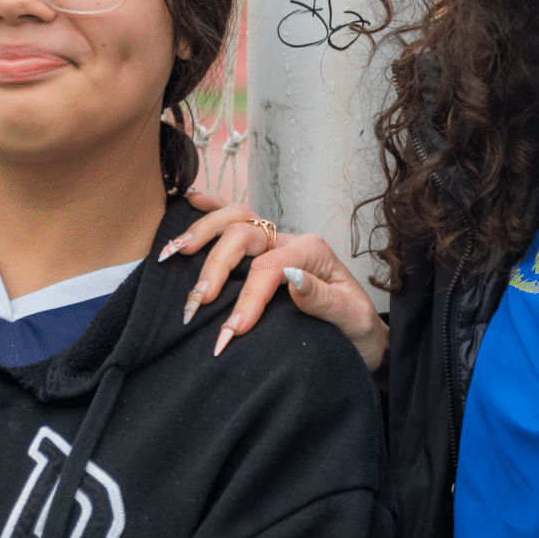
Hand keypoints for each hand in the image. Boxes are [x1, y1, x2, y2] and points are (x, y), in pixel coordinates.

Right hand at [162, 195, 387, 372]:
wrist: (363, 336)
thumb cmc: (357, 330)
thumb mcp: (352, 319)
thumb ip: (324, 299)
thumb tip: (293, 279)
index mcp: (313, 252)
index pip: (270, 267)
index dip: (248, 297)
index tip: (232, 331)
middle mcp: (293, 241)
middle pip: (245, 235)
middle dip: (216, 266)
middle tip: (197, 302)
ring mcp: (277, 243)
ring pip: (236, 220)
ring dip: (203, 233)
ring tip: (174, 253)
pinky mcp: (266, 251)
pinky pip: (237, 220)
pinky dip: (212, 209)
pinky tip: (189, 201)